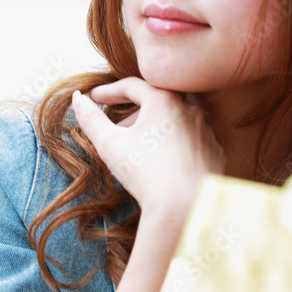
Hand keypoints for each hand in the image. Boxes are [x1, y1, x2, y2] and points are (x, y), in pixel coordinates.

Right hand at [72, 78, 224, 215]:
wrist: (184, 206)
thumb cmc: (145, 173)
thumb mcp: (109, 144)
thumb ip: (90, 119)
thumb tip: (78, 99)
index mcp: (164, 100)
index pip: (132, 86)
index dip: (109, 92)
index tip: (94, 99)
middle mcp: (190, 110)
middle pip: (156, 102)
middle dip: (133, 113)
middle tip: (116, 129)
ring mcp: (205, 131)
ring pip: (174, 122)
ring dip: (154, 129)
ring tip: (138, 149)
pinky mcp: (214, 152)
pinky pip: (190, 141)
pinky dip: (174, 145)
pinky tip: (163, 163)